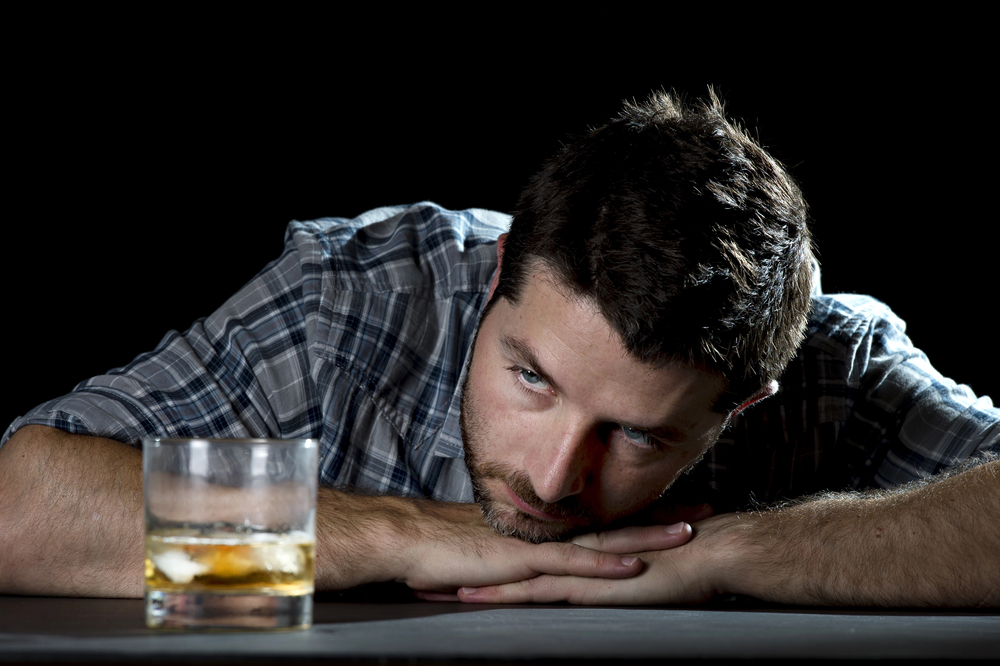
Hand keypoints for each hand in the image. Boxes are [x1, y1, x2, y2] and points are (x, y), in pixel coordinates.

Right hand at [394, 501, 694, 600]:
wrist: (410, 540)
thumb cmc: (446, 545)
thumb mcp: (495, 548)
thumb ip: (523, 549)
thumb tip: (543, 555)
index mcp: (548, 528)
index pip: (603, 517)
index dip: (642, 510)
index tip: (679, 504)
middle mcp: (551, 531)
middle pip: (616, 521)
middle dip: (662, 515)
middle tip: (706, 508)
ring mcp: (540, 544)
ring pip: (605, 538)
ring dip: (648, 534)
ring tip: (688, 531)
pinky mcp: (525, 561)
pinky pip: (573, 564)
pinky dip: (605, 563)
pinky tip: (634, 564)